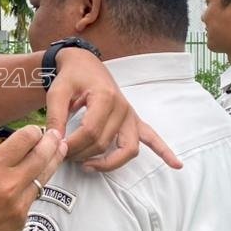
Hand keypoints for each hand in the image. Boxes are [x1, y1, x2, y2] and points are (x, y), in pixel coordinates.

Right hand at [0, 126, 67, 230]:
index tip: (34, 130)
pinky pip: (33, 198)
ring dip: (52, 162)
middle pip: (42, 155)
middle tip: (56, 135)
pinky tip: (35, 180)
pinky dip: (35, 187)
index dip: (32, 132)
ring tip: (59, 151)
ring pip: (44, 176)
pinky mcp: (22, 220)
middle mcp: (9, 184)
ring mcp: (19, 204)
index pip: (24, 140)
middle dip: (52, 142)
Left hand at [45, 48, 181, 171]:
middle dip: (81, 154)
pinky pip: (151, 137)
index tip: (57, 149)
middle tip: (63, 155)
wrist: (84, 63)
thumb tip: (54, 141)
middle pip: (104, 143)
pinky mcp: (133, 119)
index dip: (72, 145)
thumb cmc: (71, 77)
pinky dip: (163, 151)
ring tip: (89, 167)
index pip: (90, 132)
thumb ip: (55, 116)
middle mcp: (123, 107)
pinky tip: (176, 165)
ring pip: (128, 149)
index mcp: (105, 97)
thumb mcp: (57, 92)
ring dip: (109, 163)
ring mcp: (130, 115)